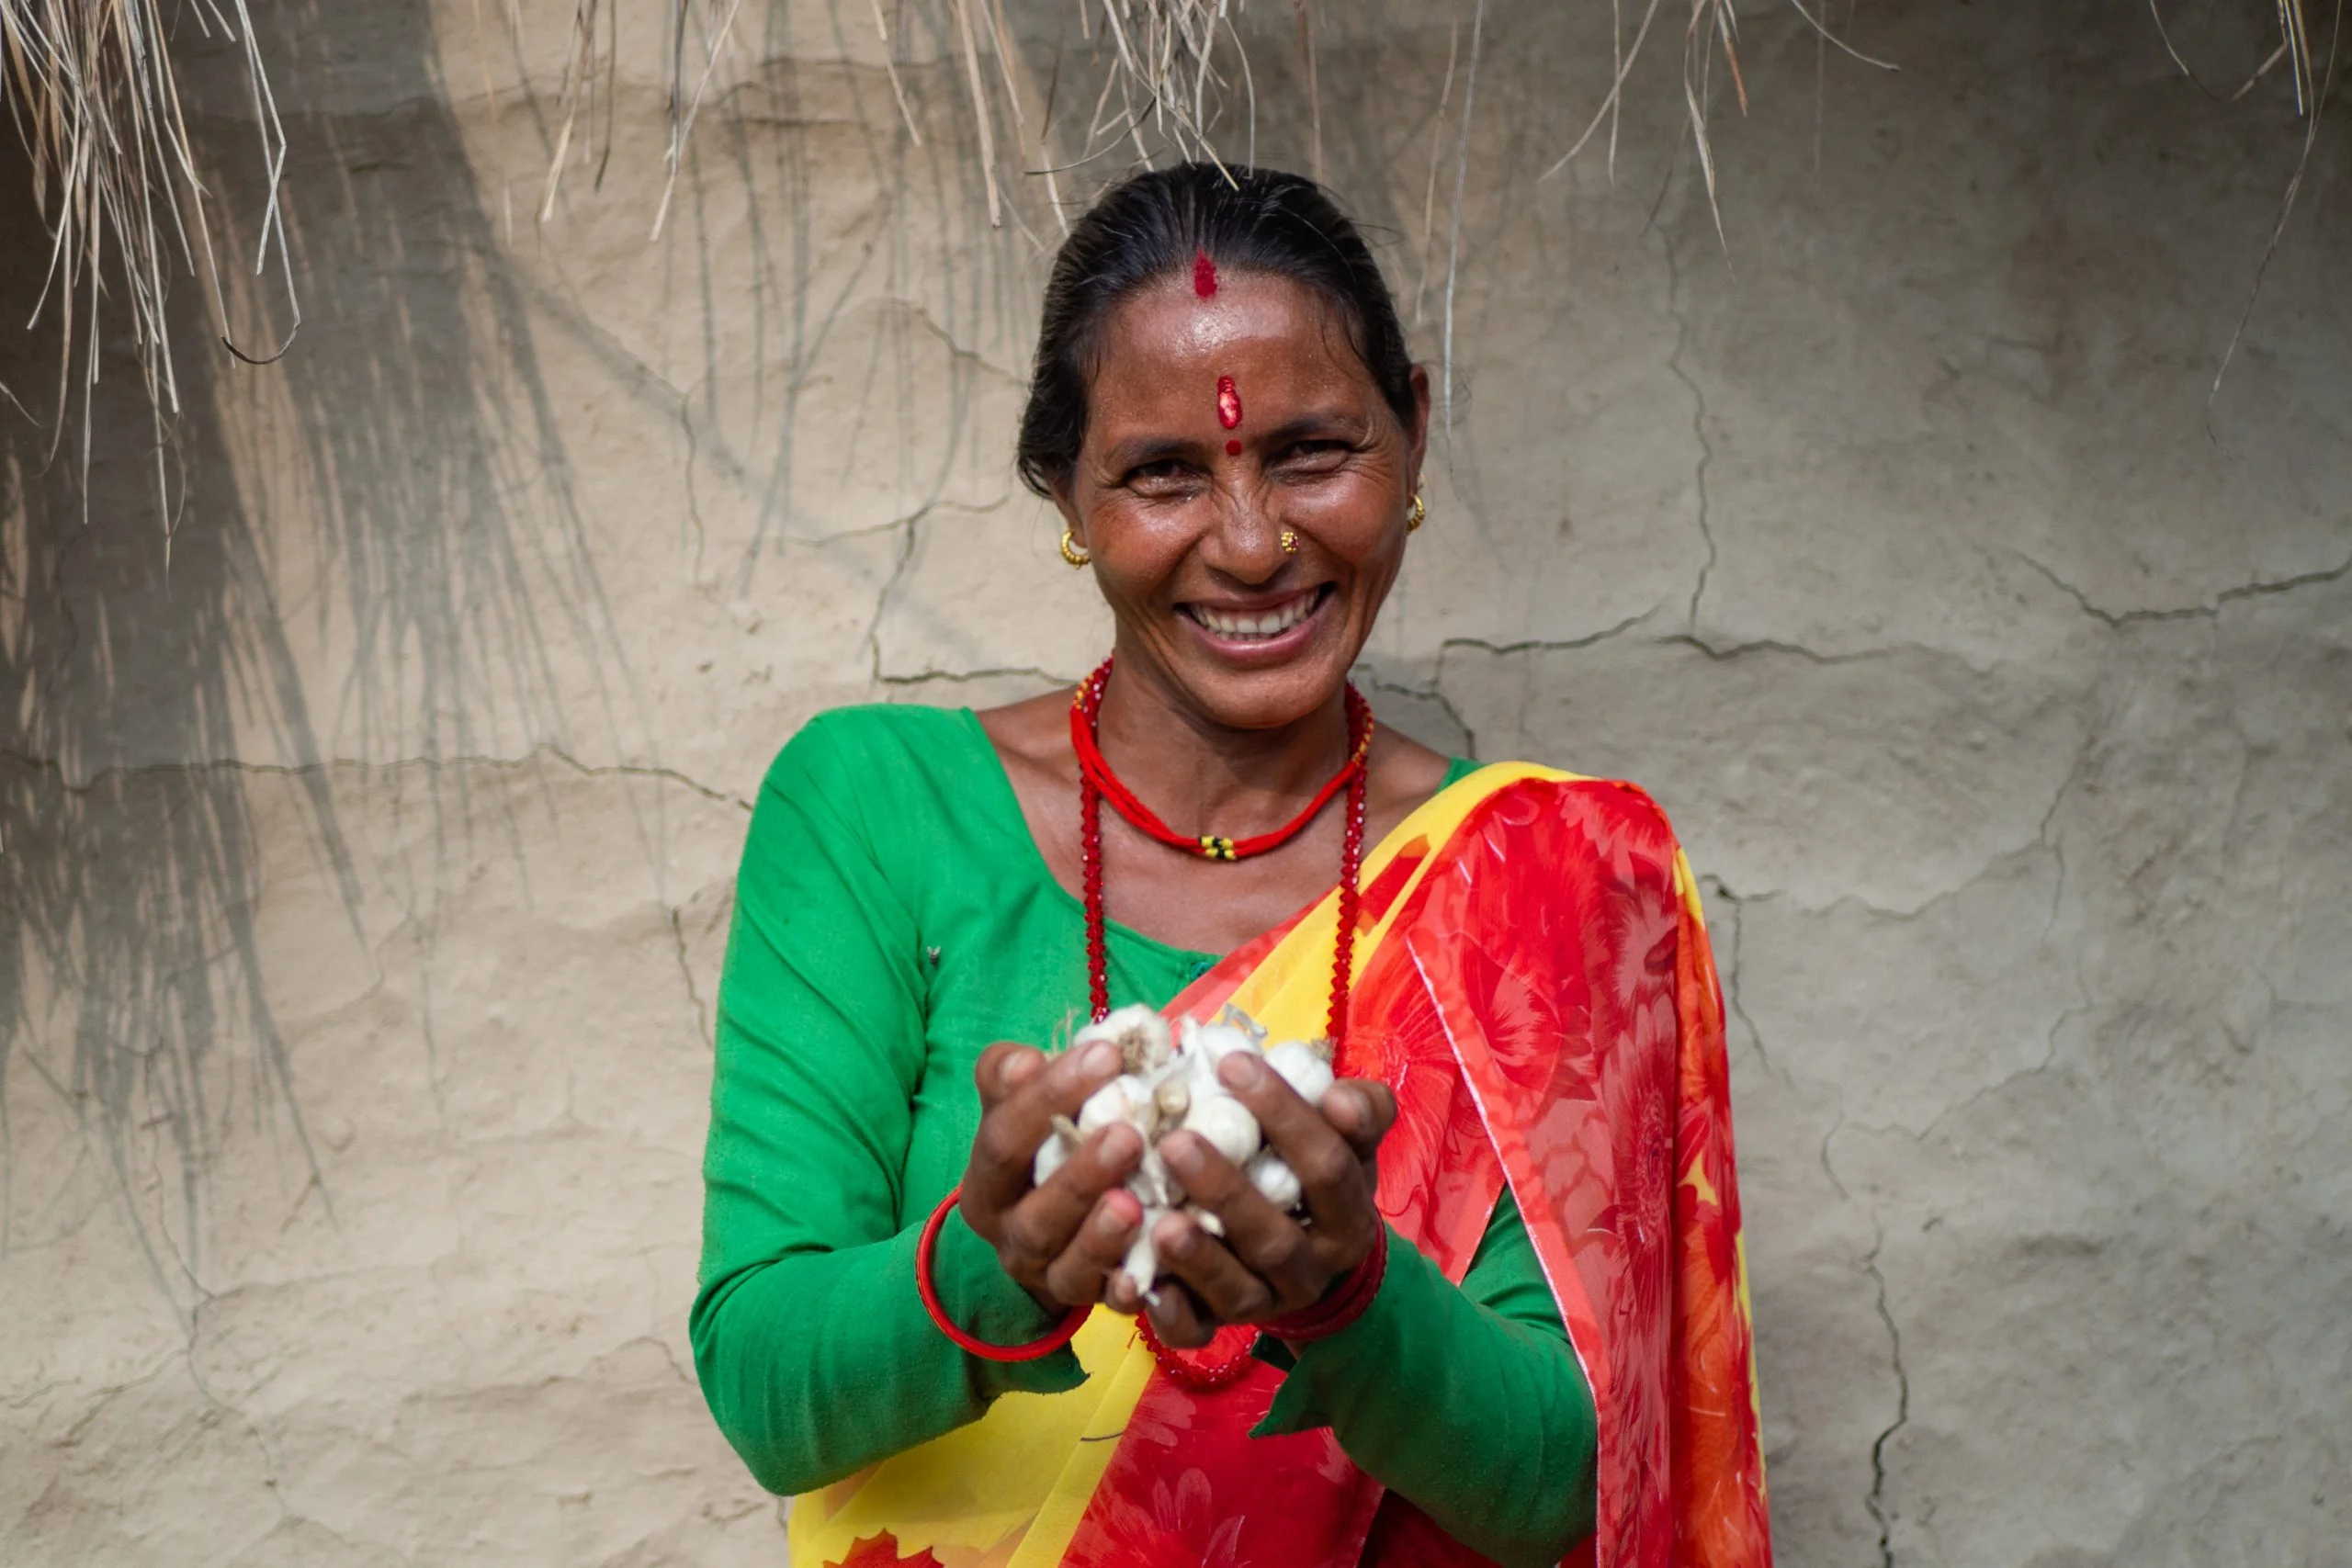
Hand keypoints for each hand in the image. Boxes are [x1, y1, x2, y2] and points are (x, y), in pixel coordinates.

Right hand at [958, 1039, 1147, 1314]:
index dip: (1048, 1098)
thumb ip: (1011, 1077)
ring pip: (1069, 1266)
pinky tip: (1151, 1268)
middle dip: (1079, 1176)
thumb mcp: (1016, 1107)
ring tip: (1135, 1203)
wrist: (1052, 1227)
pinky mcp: (1093, 1301)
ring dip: (1103, 1236)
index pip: (1004, 1141)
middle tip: (1128, 1135)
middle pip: (1034, 1215)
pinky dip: (1128, 1289)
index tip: (1106, 1055)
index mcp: (988, 1183)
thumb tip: (1024, 1061)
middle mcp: (1011, 1236)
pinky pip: (1109, 1303)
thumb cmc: (1042, 1145)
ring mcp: (1051, 1275)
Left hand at [1130, 1051, 1396, 1348]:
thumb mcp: (1350, 1140)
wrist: (1311, 1256)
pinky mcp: (1222, 1327)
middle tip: (1174, 1142)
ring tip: (1156, 1220)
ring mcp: (1266, 1302)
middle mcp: (1312, 1267)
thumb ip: (1359, 1111)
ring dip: (1196, 1257)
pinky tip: (1143, 1284)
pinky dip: (1170, 1313)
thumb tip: (1340, 1097)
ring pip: (1235, 1290)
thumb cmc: (1315, 1172)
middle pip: (1274, 1238)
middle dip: (1226, 1191)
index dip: (1285, 1116)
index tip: (1232, 1064)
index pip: (1326, 1166)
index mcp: (1348, 1215)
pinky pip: (1197, 1332)